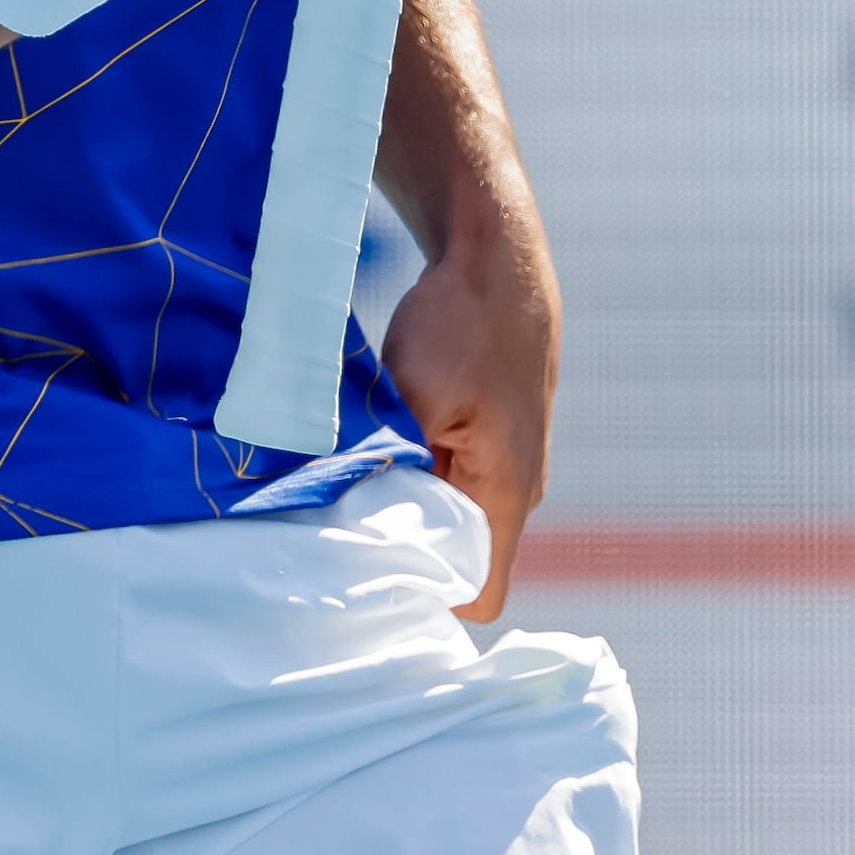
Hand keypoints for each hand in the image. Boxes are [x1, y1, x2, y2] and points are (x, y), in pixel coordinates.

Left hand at [379, 224, 557, 623]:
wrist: (495, 257)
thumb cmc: (464, 323)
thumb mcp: (413, 396)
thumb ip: (391, 466)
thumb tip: (349, 525)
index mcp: (508, 493)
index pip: (479, 596)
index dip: (427, 598)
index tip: (370, 577)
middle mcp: (515, 489)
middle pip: (459, 559)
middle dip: (403, 548)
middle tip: (338, 527)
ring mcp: (504, 462)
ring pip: (447, 514)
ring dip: (404, 502)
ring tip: (352, 479)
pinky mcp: (487, 436)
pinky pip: (447, 477)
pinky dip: (411, 470)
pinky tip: (375, 445)